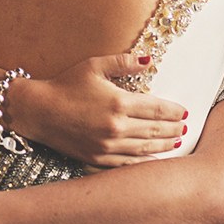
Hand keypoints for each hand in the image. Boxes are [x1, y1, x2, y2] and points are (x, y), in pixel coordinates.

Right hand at [8, 53, 187, 166]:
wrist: (38, 111)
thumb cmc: (66, 85)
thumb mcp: (94, 66)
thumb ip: (124, 62)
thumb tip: (149, 59)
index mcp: (119, 103)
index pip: (157, 109)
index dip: (174, 111)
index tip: (184, 112)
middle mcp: (116, 127)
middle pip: (155, 130)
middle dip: (174, 128)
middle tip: (185, 127)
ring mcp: (107, 146)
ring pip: (145, 148)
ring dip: (164, 145)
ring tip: (176, 142)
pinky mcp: (97, 159)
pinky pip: (127, 163)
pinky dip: (144, 162)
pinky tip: (153, 159)